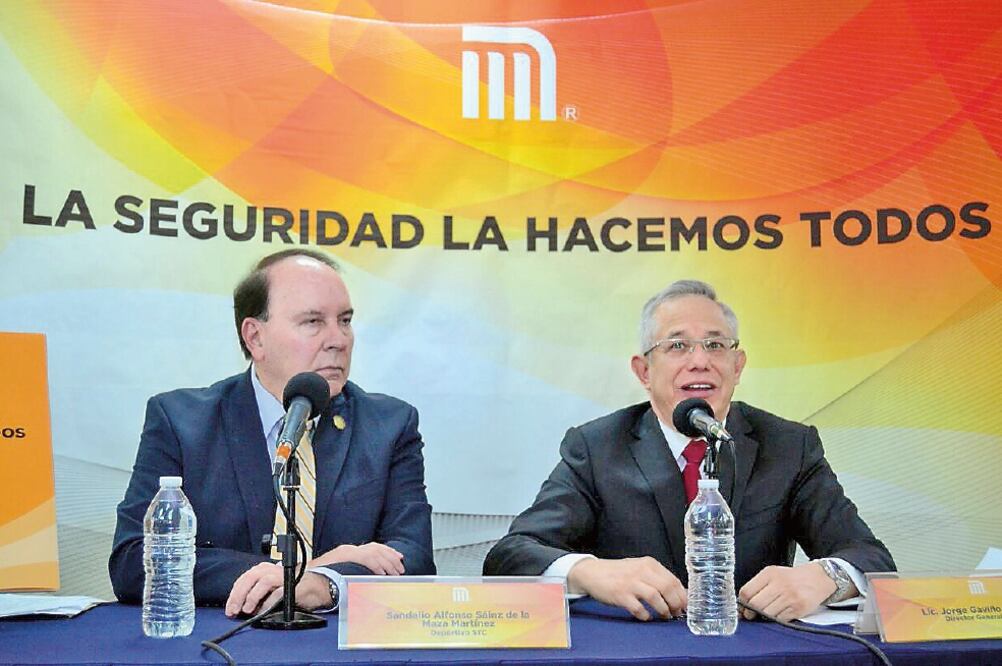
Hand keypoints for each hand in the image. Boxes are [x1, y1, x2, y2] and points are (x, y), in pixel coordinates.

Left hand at [225, 563, 331, 616]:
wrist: (315, 587)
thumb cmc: (290, 589)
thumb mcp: (269, 590)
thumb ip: (255, 594)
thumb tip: (239, 608)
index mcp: (263, 570)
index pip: (243, 580)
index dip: (234, 595)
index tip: (229, 610)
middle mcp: (271, 570)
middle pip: (250, 578)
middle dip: (239, 596)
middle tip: (234, 611)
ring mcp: (283, 576)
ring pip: (263, 582)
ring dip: (253, 597)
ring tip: (247, 610)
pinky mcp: (293, 584)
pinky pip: (279, 592)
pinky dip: (269, 602)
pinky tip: (264, 611)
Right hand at [310, 542, 404, 574]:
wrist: (306, 580)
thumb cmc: (320, 581)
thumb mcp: (341, 574)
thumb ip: (354, 573)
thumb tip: (369, 580)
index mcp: (348, 551)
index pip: (372, 547)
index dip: (387, 552)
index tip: (398, 558)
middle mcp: (348, 549)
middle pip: (376, 548)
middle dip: (390, 557)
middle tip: (400, 568)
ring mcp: (346, 551)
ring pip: (374, 553)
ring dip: (386, 563)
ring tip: (394, 573)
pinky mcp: (346, 556)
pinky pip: (366, 559)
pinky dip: (376, 566)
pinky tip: (382, 574)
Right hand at [568, 556, 686, 620]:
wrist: (592, 572)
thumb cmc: (618, 573)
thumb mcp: (639, 569)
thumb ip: (657, 578)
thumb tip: (679, 594)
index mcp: (649, 564)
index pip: (673, 579)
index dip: (682, 595)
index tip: (686, 605)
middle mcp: (641, 571)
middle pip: (667, 588)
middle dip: (676, 603)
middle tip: (677, 613)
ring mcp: (630, 583)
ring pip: (655, 597)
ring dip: (663, 610)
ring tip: (665, 616)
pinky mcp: (620, 595)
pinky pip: (638, 608)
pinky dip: (645, 615)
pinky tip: (646, 616)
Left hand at [737, 562, 835, 621]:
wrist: (818, 578)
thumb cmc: (793, 578)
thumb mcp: (773, 574)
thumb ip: (758, 586)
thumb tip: (742, 604)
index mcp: (769, 574)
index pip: (747, 591)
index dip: (741, 603)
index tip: (742, 608)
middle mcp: (779, 584)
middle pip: (755, 604)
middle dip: (750, 613)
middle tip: (751, 615)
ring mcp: (790, 597)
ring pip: (767, 614)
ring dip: (763, 617)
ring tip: (766, 613)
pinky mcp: (799, 608)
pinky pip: (780, 619)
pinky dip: (776, 620)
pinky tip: (778, 614)